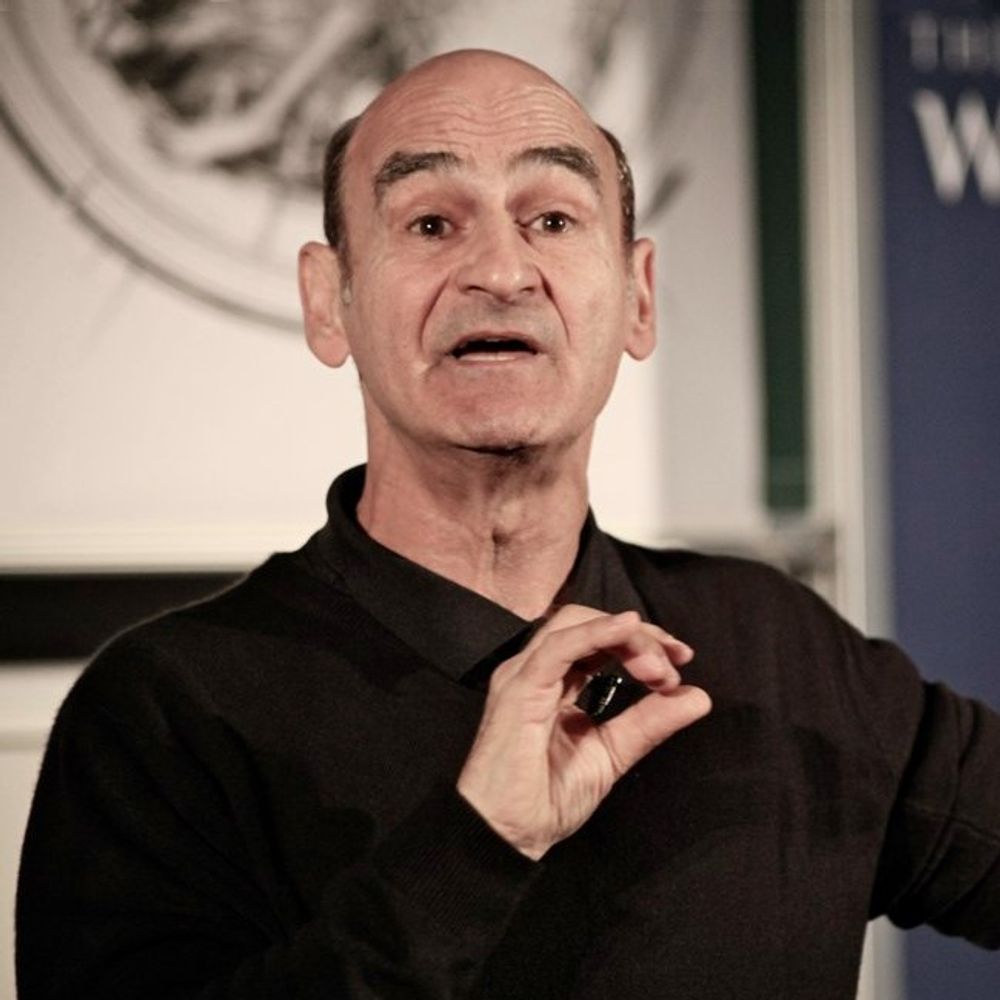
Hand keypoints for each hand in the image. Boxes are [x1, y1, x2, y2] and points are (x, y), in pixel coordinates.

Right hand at [456, 604, 710, 859]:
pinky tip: (628, 630)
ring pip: (575, 623)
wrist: (509, 835)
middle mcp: (537, 668)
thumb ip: (649, 722)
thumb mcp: (613, 753)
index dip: (641, 641)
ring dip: (624, 637)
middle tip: (673, 666)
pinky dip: (595, 633)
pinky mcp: (519, 688)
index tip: (681, 661)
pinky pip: (558, 648)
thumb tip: (699, 696)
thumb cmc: (549, 797)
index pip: (599, 640)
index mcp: (555, 680)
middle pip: (588, 621)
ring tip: (657, 667)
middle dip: (638, 636)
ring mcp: (524, 674)